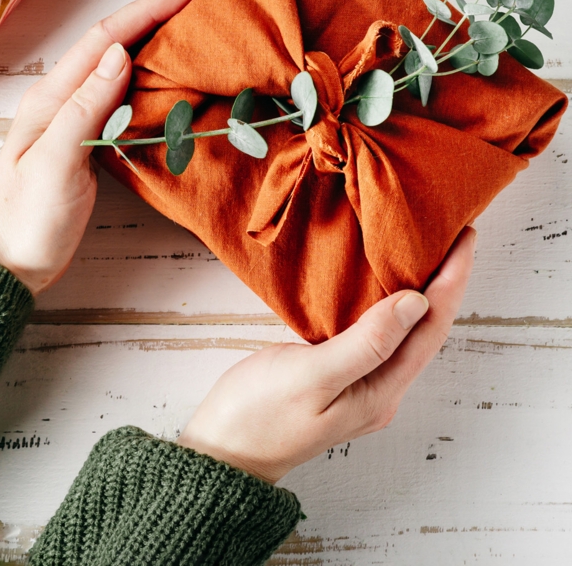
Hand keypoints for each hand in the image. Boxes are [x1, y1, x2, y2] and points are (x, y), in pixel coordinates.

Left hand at [0, 0, 199, 295]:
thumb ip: (84, 107)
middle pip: (116, 43)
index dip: (147, 11)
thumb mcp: (54, 162)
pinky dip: (153, 80)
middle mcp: (65, 99)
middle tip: (201, 3)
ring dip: (157, 44)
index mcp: (52, 97)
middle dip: (156, 16)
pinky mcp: (91, 140)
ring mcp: (78, 118)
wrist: (9, 260)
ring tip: (196, 32)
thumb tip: (120, 54)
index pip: (106, 40)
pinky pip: (126, 97)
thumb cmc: (26, 217)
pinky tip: (174, 80)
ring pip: (123, 67)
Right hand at [178, 227, 475, 483]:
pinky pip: (377, 331)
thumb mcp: (312, 377)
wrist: (221, 452)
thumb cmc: (259, 416)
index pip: (431, 329)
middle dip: (444, 282)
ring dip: (420, 289)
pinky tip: (382, 281)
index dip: (452, 282)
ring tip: (427, 250)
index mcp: (381, 392)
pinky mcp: (339, 373)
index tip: (463, 238)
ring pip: (403, 329)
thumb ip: (366, 343)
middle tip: (453, 234)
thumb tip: (416, 303)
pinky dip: (387, 301)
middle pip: (426, 329)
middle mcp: (380, 389)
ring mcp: (361, 383)